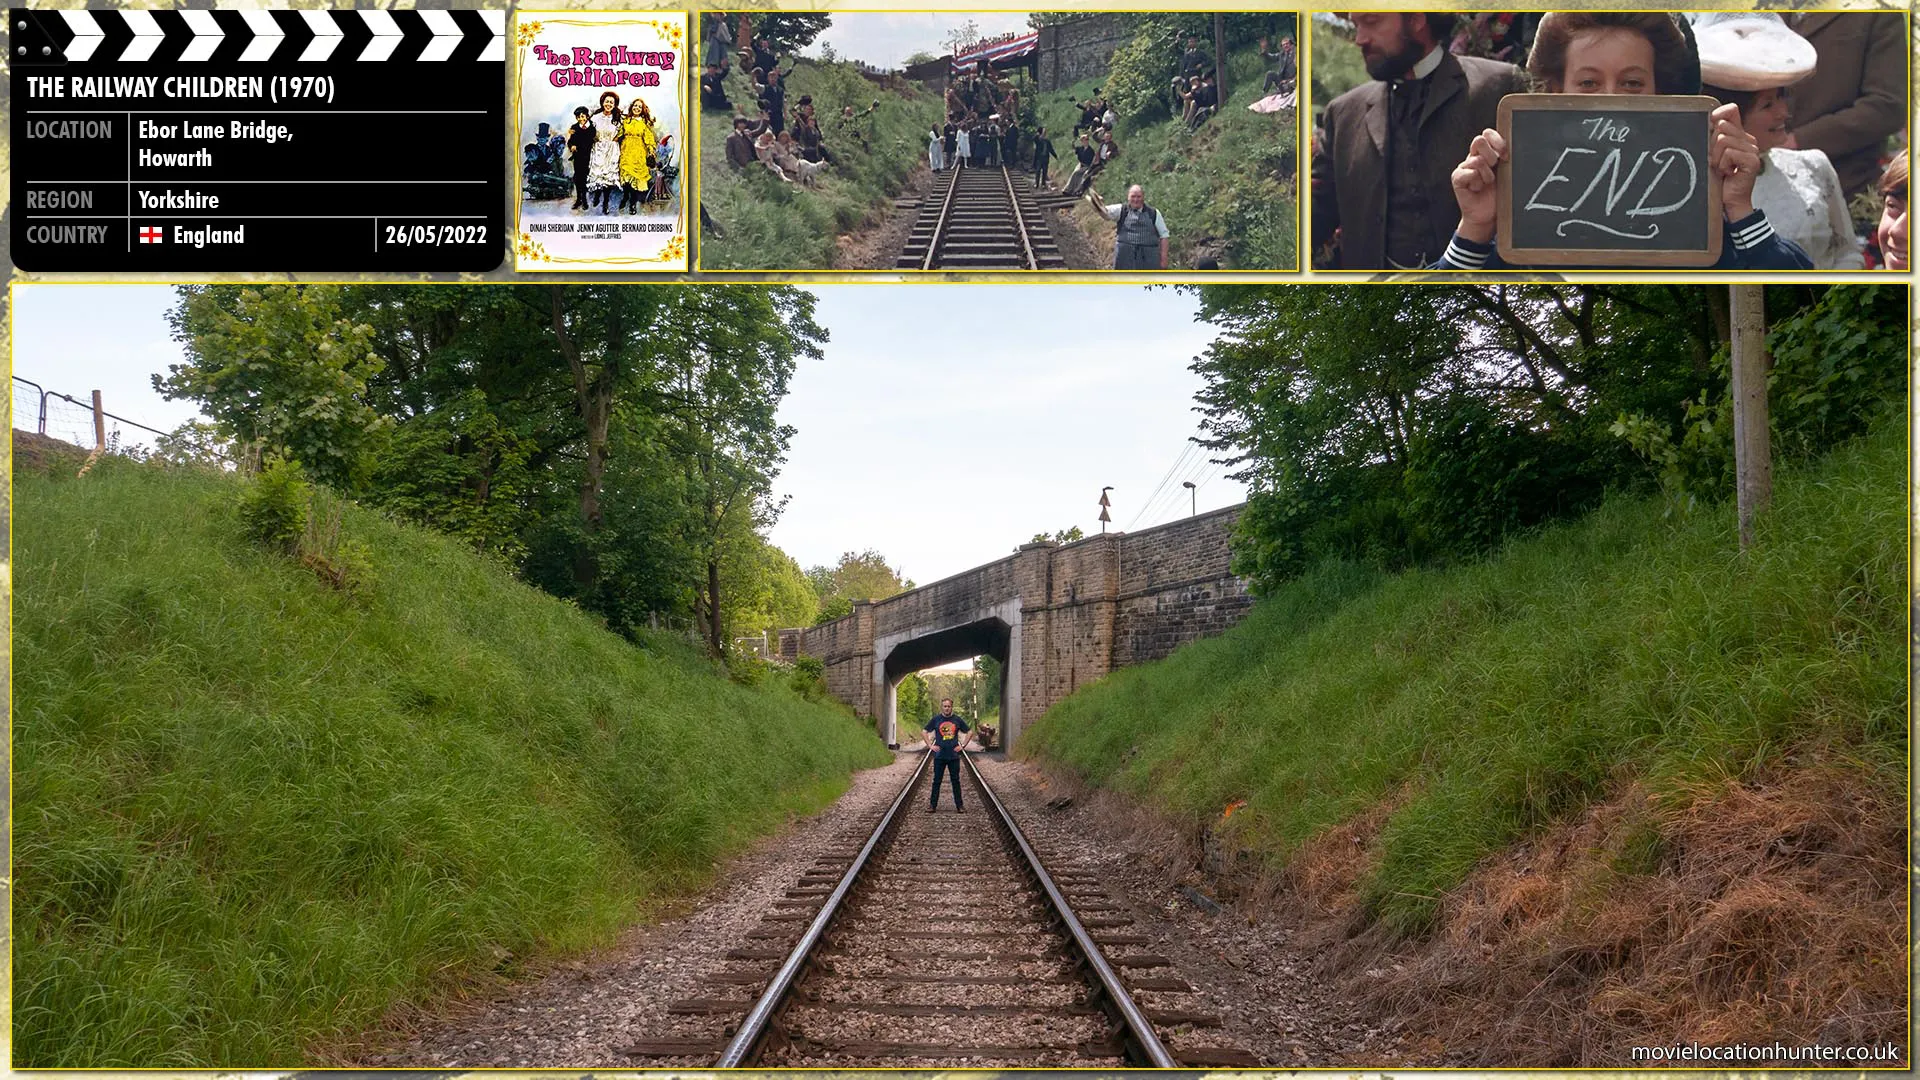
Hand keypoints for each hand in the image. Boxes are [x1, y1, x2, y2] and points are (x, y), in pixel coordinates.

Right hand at [1450, 127, 1504, 243]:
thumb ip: (1505, 158)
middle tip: (1495, 170)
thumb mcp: (1506, 173)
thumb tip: (1511, 147)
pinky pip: (1467, 173)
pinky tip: (1476, 189)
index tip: (1506, 156)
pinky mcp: (1457, 178)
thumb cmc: (1499, 195)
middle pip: (1479, 141)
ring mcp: (1464, 167)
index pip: (1488, 133)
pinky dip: (1475, 182)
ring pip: (1477, 160)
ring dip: (1486, 175)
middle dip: (1492, 157)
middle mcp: (1474, 157)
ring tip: (1486, 185)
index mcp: (1487, 152)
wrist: (1487, 217)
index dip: (1498, 141)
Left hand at [1708, 103, 1760, 220]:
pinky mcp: (1752, 160)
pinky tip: (1728, 173)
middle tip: (1718, 161)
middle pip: (1722, 126)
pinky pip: (1729, 152)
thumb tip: (1710, 117)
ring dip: (1717, 158)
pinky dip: (1722, 164)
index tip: (1710, 130)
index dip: (1716, 118)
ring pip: (1723, 140)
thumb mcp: (1713, 153)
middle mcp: (1749, 139)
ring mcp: (1752, 149)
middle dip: (1712, 146)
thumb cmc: (1719, 178)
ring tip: (1723, 168)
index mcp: (1740, 134)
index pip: (1730, 111)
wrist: (1729, 200)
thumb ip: (1713, 135)